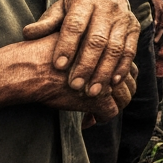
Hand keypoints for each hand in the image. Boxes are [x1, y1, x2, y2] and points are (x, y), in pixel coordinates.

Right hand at [19, 33, 137, 127]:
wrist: (32, 68)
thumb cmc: (43, 53)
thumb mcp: (70, 41)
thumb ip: (85, 48)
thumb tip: (84, 54)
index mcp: (107, 48)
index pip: (127, 66)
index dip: (118, 78)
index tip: (108, 86)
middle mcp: (112, 64)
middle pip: (129, 83)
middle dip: (119, 95)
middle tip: (105, 101)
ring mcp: (108, 82)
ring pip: (123, 99)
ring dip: (112, 107)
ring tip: (95, 113)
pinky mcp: (99, 99)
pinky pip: (110, 113)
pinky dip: (100, 119)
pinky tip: (86, 121)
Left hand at [22, 0, 138, 101]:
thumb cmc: (77, 6)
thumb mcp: (60, 9)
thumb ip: (47, 22)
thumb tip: (28, 33)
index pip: (75, 24)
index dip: (67, 46)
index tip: (58, 66)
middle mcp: (108, 6)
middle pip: (97, 39)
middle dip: (86, 65)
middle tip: (74, 86)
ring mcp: (124, 17)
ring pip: (115, 48)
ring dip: (104, 72)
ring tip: (92, 91)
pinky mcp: (135, 28)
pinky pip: (129, 50)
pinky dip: (122, 68)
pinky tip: (112, 83)